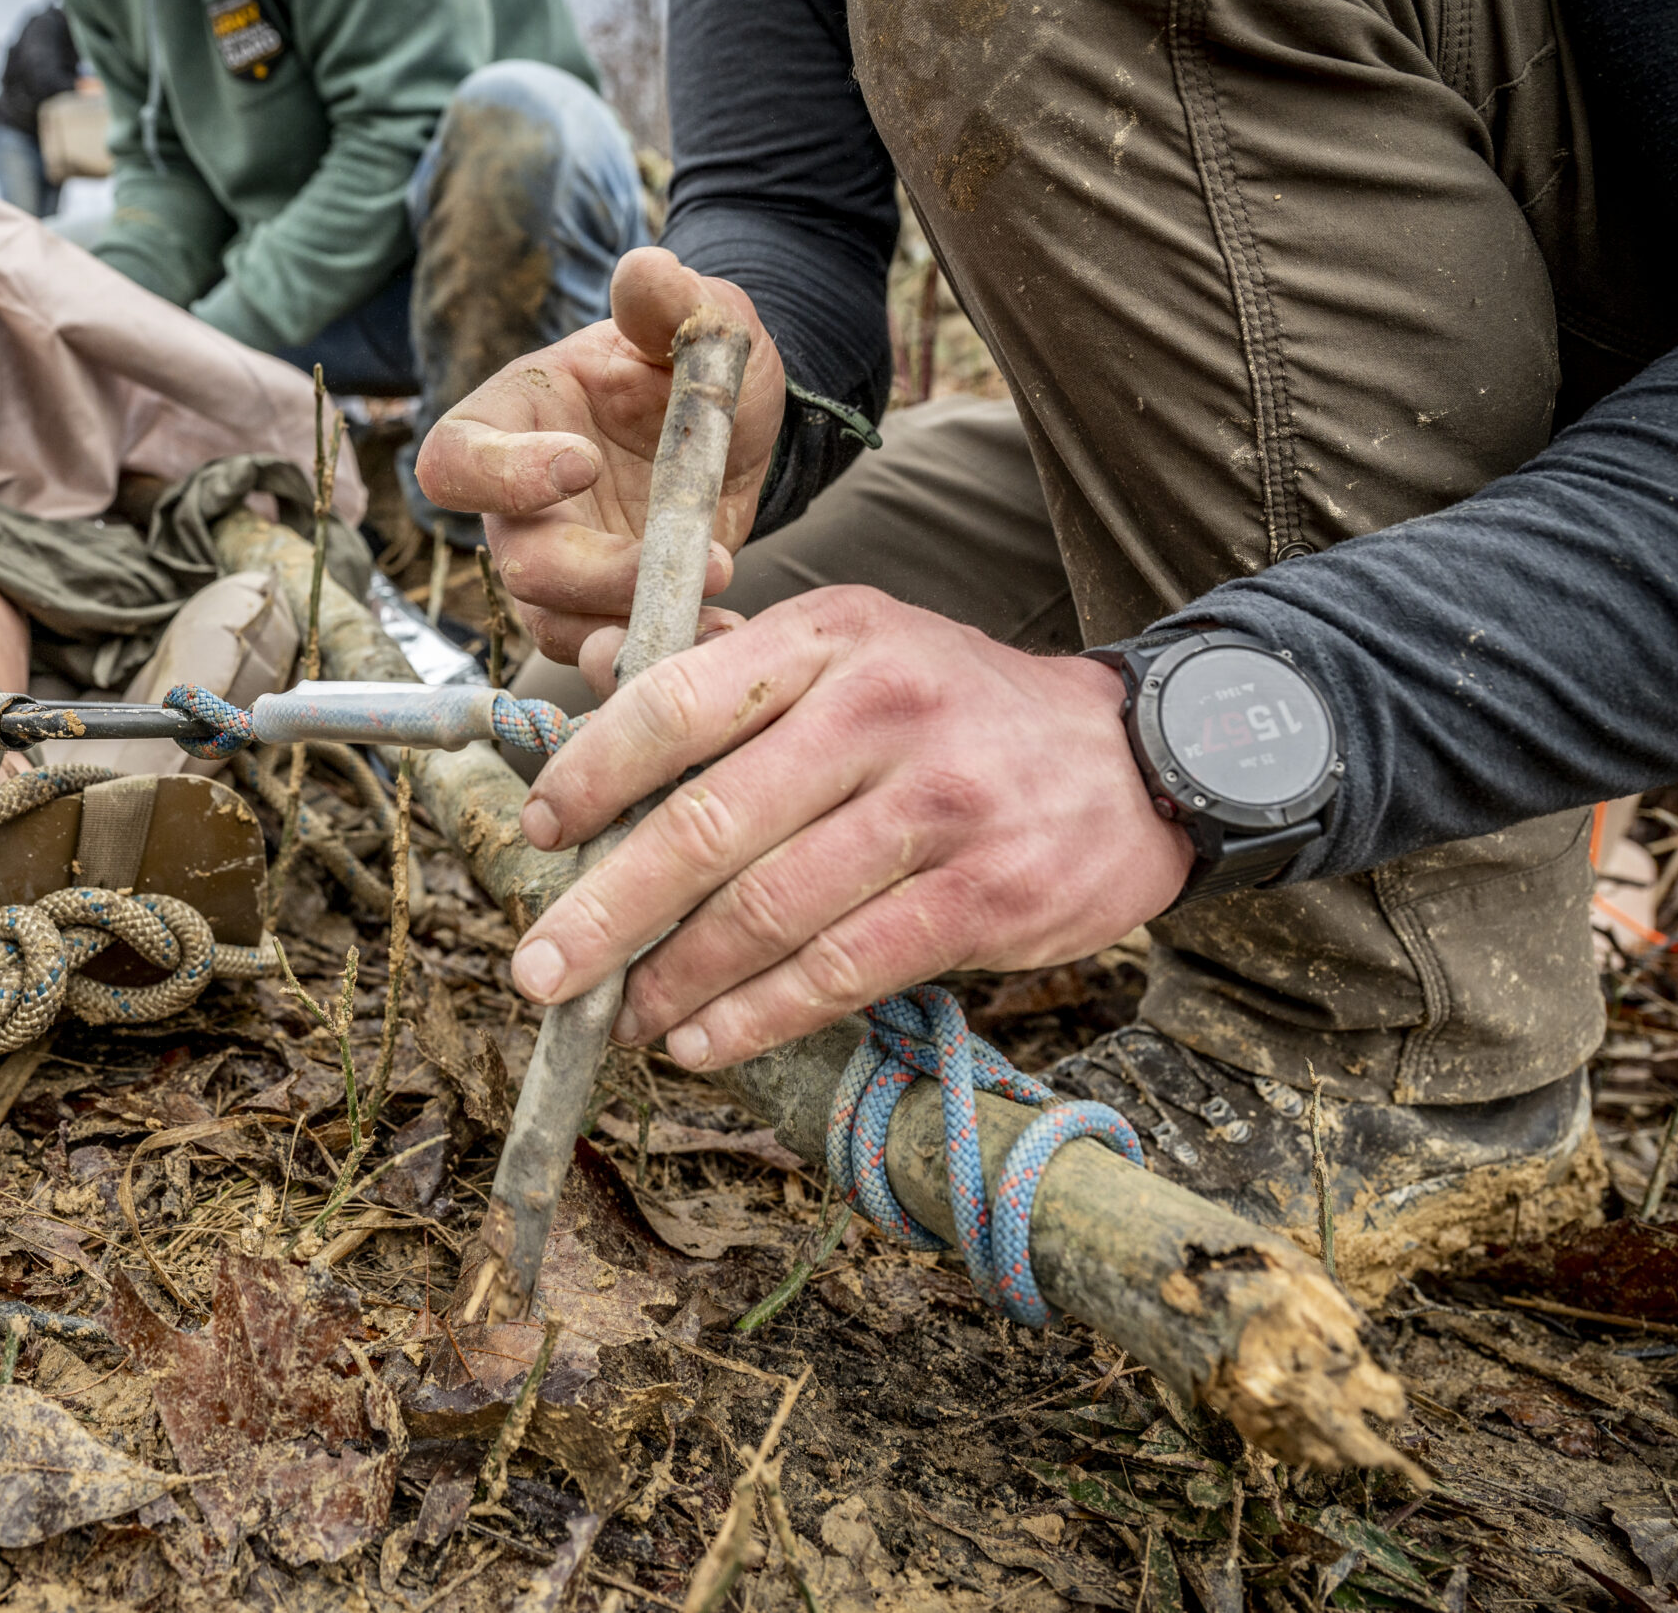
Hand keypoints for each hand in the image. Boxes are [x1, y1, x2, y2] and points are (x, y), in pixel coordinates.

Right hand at [414, 247, 788, 662]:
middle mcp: (521, 505)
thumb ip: (671, 300)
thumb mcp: (700, 318)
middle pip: (520, 563)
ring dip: (632, 625)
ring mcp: (562, 565)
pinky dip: (662, 651)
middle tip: (698, 557)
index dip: (502, 474)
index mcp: (513, 421)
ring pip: (558, 623)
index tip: (583, 460)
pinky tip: (723, 633)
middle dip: (600, 572)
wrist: (738, 421)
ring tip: (717, 606)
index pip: (456, 460)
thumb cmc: (694, 361)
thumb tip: (645, 270)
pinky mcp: (607, 610)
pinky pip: (610, 650)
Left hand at [506, 587, 1194, 1069]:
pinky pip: (845, 968)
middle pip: (709, 822)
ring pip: (769, 908)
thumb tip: (590, 678)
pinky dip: (759, 1015)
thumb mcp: (856, 651)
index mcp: (831, 637)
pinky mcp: (986, 894)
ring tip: (621, 1017)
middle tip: (540, 970)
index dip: (592, 773)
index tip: (536, 830)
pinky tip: (703, 1041)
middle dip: (606, 910)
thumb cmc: (960, 711)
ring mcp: (940, 804)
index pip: (679, 699)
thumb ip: (732, 672)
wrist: (1141, 758)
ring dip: (674, 979)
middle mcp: (882, 707)